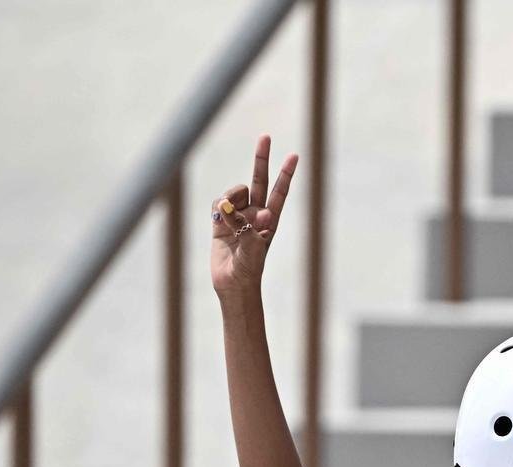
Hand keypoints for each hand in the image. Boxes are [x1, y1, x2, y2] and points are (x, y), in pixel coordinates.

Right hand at [210, 134, 297, 295]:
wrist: (232, 283)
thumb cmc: (248, 271)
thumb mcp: (253, 253)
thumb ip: (252, 231)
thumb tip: (254, 212)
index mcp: (270, 220)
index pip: (280, 192)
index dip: (286, 174)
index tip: (294, 155)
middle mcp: (255, 213)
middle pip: (259, 180)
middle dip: (261, 159)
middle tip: (266, 136)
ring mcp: (238, 215)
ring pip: (235, 192)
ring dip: (232, 199)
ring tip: (231, 219)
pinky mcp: (221, 219)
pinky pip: (218, 203)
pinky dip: (219, 208)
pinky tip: (220, 219)